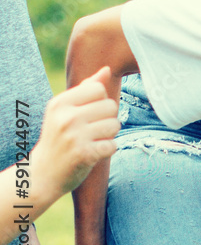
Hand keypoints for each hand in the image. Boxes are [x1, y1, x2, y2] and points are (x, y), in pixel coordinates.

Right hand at [30, 68, 118, 204]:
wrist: (42, 174)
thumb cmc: (58, 137)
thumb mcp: (64, 110)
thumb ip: (86, 89)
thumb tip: (107, 70)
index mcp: (60, 103)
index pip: (99, 88)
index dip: (99, 101)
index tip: (87, 114)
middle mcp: (66, 117)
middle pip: (111, 105)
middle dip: (107, 118)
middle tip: (90, 130)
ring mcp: (74, 136)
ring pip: (115, 125)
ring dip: (109, 135)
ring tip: (92, 141)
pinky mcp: (84, 154)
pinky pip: (112, 145)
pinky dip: (108, 150)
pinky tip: (93, 153)